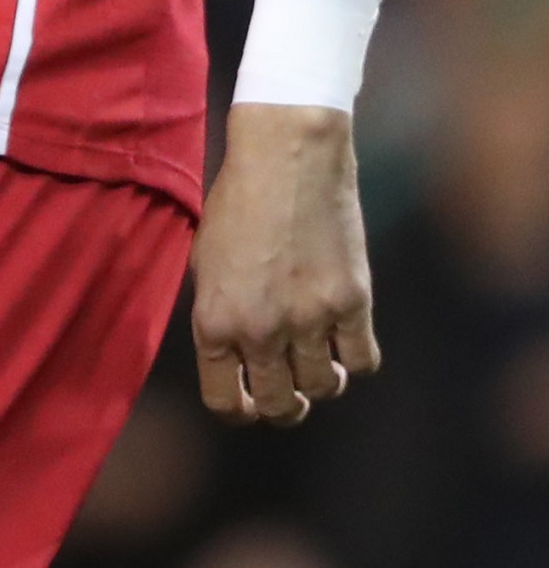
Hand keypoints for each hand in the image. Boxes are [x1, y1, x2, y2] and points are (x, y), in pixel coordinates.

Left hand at [191, 104, 380, 424]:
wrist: (286, 157)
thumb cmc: (237, 203)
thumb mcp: (206, 263)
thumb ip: (219, 316)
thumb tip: (235, 361)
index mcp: (213, 321)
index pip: (224, 403)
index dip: (239, 411)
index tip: (249, 404)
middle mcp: (259, 329)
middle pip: (276, 405)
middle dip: (282, 407)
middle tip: (288, 395)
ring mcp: (308, 319)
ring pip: (322, 388)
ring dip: (319, 383)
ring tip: (317, 365)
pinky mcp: (352, 302)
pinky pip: (362, 361)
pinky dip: (354, 359)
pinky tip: (344, 341)